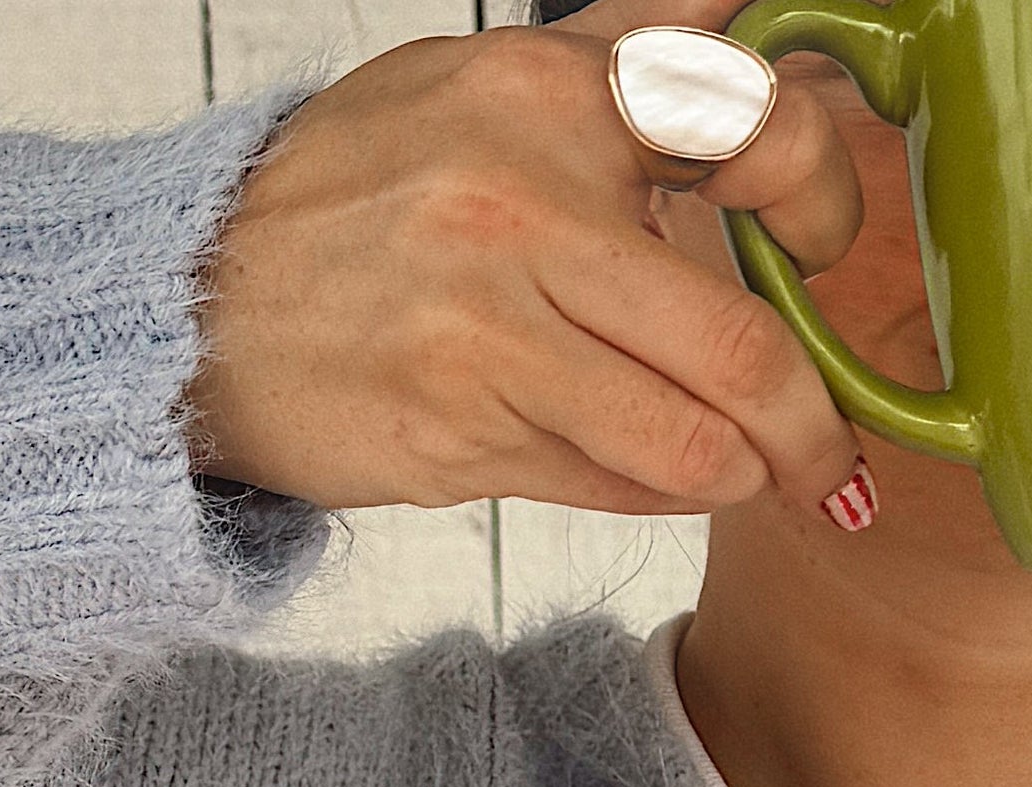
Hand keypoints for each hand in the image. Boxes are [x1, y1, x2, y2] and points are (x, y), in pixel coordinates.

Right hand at [181, 0, 864, 517]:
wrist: (200, 301)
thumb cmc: (364, 202)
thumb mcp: (488, 84)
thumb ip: (628, 54)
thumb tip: (752, 9)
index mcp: (547, 91)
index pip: (752, 126)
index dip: (822, 202)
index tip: (817, 247)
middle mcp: (522, 200)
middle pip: (741, 343)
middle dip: (811, 424)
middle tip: (831, 455)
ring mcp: (488, 324)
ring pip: (693, 443)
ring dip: (744, 477)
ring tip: (750, 477)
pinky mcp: (462, 427)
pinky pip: (618, 484)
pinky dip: (659, 494)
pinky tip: (648, 474)